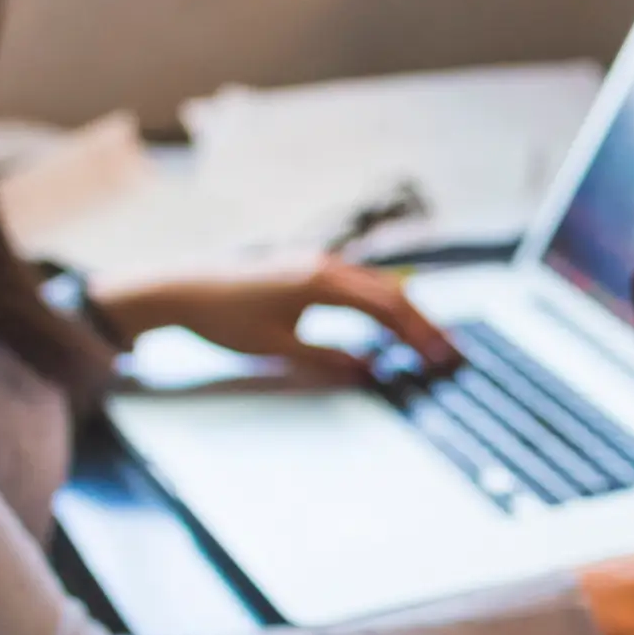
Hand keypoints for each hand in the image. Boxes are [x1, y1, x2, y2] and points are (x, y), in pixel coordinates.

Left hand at [91, 256, 456, 378]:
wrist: (179, 289)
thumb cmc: (222, 319)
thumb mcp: (276, 349)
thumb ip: (328, 360)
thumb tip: (372, 371)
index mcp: (321, 281)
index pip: (388, 308)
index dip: (420, 335)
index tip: (443, 358)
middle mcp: (327, 265)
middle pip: (393, 294)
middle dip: (425, 326)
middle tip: (454, 354)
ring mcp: (319, 263)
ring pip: (379, 288)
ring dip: (407, 316)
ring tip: (432, 343)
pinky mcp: (309, 270)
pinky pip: (361, 286)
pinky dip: (384, 308)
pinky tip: (391, 328)